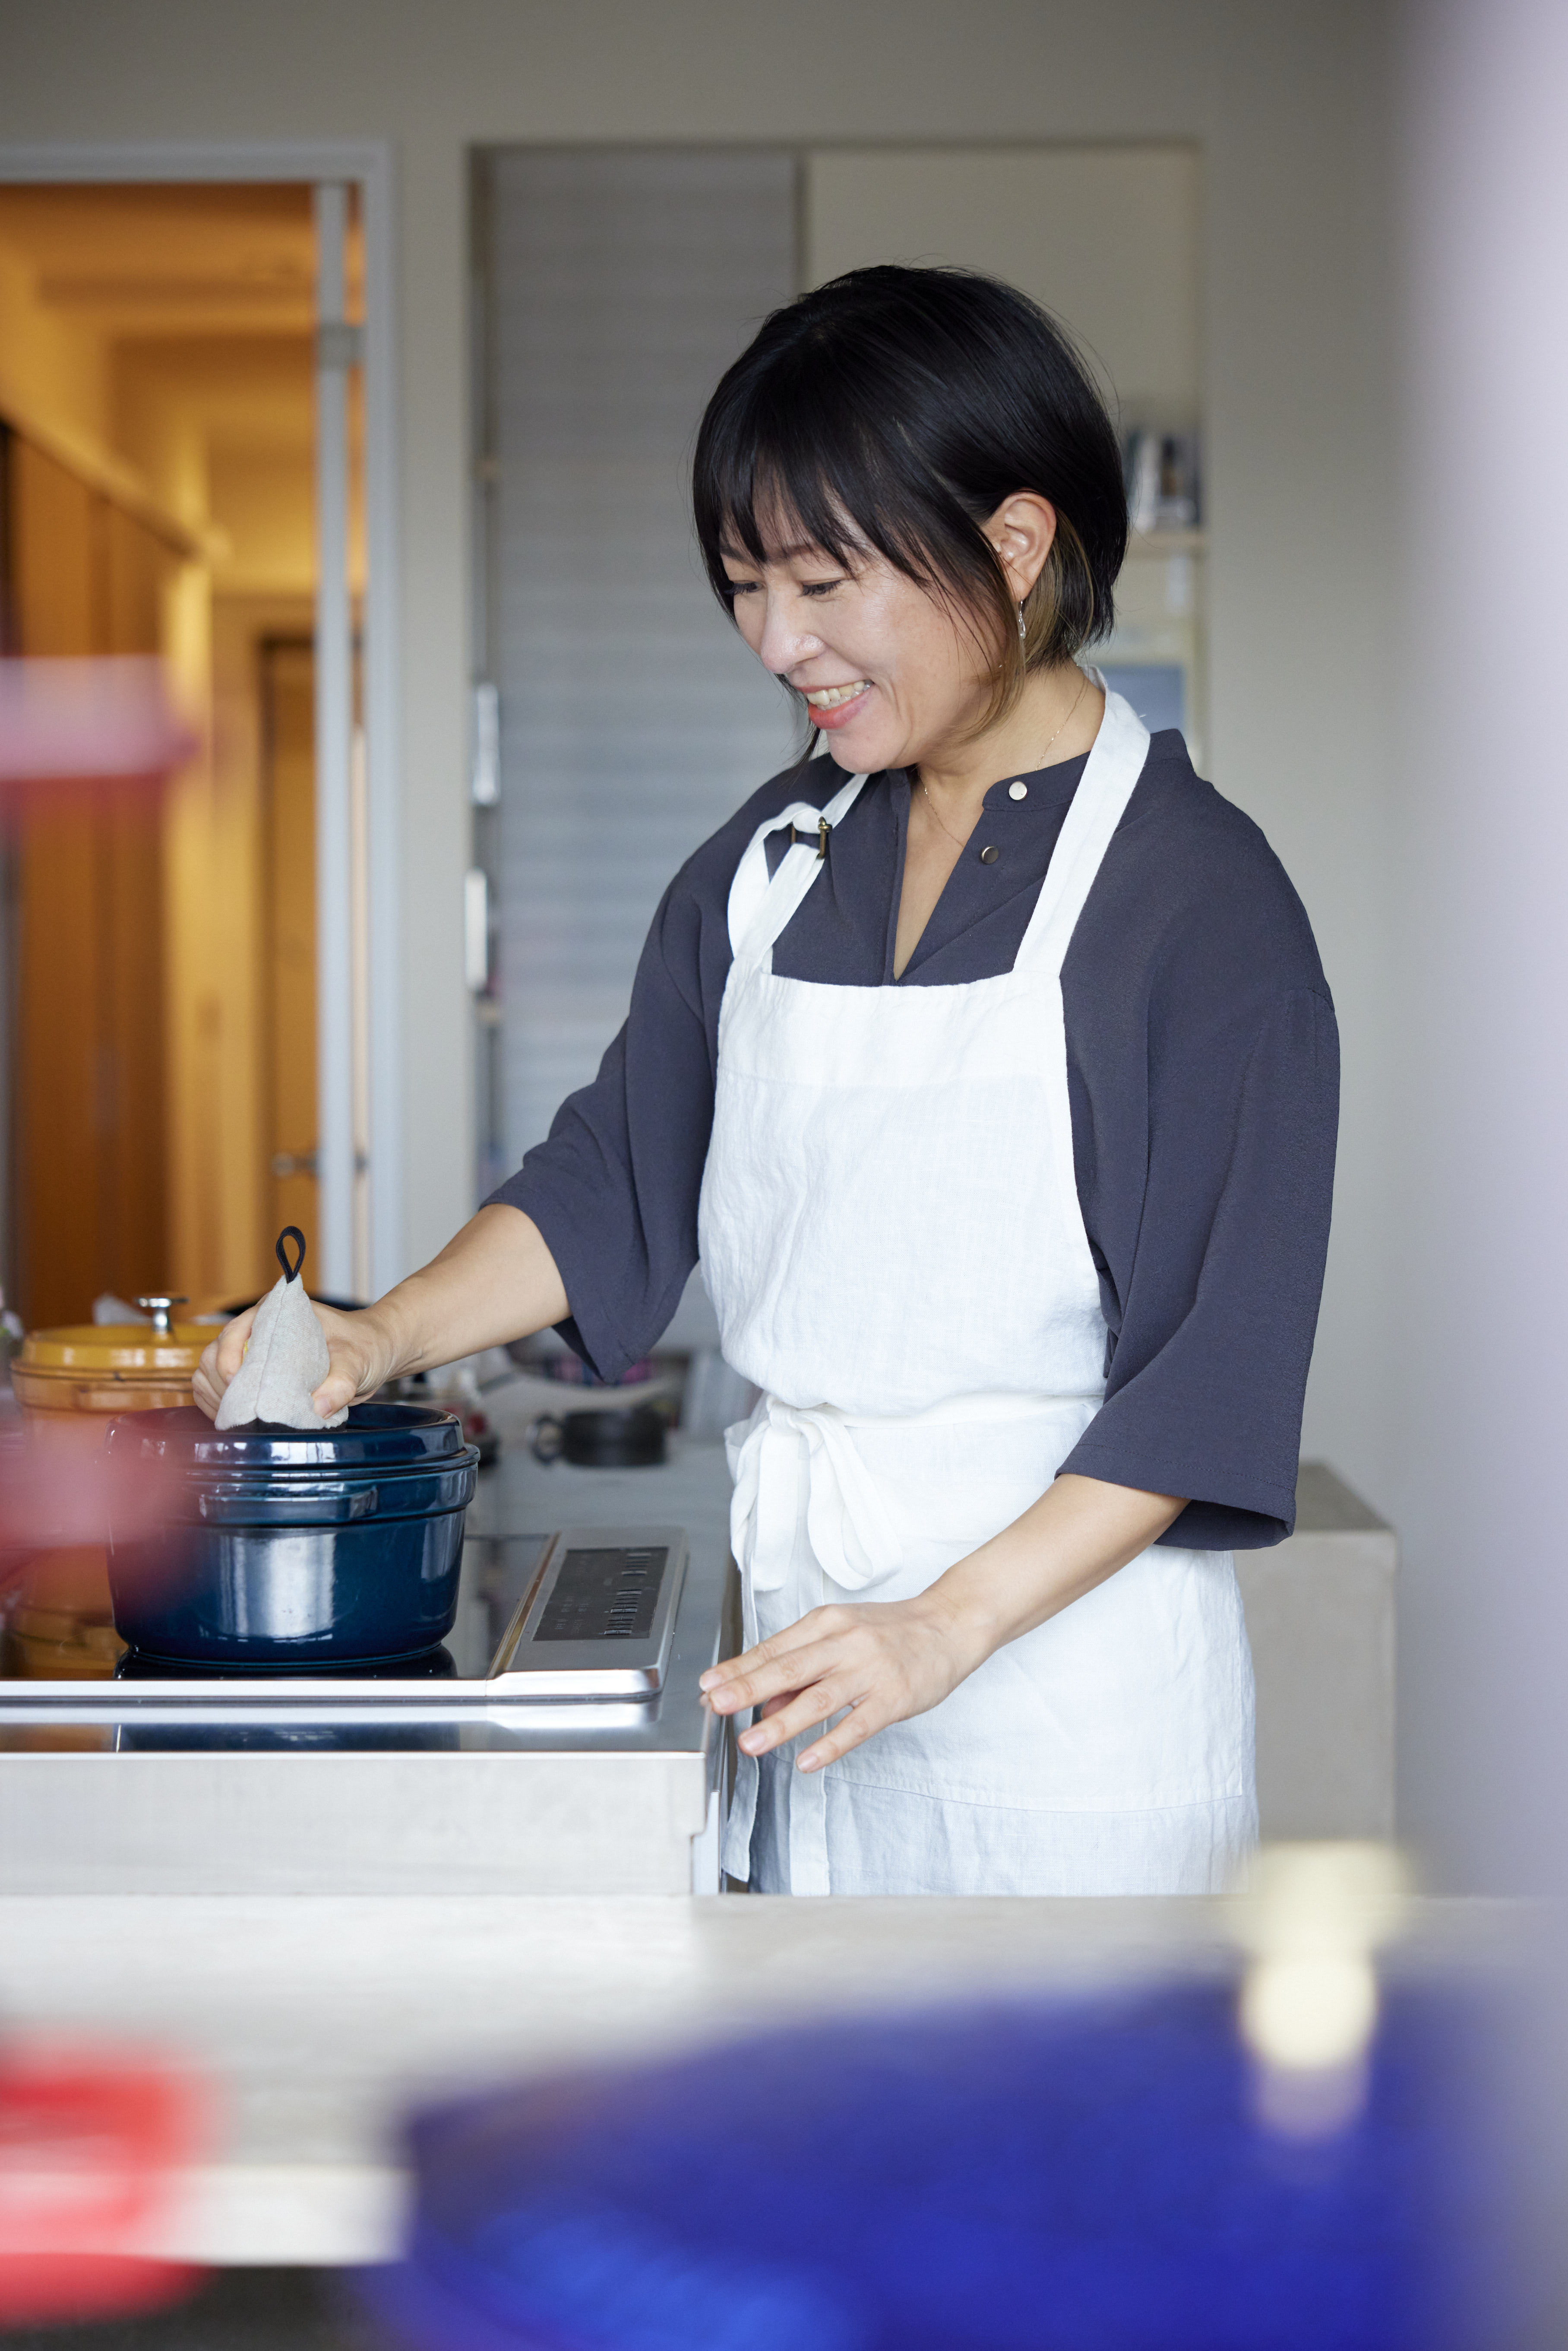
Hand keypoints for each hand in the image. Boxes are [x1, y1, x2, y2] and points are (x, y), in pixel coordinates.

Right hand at [192, 1301, 398, 1422]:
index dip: (228, 1358)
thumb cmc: (364, 1346)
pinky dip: (221, 1405)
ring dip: (218, 1397)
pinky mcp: (256, 1376)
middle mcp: (259, 1330)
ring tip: (239, 1417)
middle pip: (215, 1354)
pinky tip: (235, 1420)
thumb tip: (318, 1407)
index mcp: (277, 1313)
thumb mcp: (357, 1362)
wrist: (373, 1354)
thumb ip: (341, 1383)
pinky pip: (221, 1390)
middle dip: (221, 1383)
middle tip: (242, 1409)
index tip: (235, 1382)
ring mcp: (254, 1353)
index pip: (234, 1331)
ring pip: (211, 1373)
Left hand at [699, 1594, 989, 1773]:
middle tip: (717, 1704)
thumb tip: (764, 1705)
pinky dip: (831, 1743)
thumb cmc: (892, 1631)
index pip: (774, 1648)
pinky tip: (808, 1760)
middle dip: (749, 1687)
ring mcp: (871, 1670)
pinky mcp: (894, 1696)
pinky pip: (858, 1724)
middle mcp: (845, 1642)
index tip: (710, 1685)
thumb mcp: (842, 1638)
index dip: (739, 1668)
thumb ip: (802, 1670)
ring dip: (781, 1722)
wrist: (950, 1623)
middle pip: (790, 1668)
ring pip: (819, 1697)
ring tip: (751, 1742)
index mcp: (827, 1623)